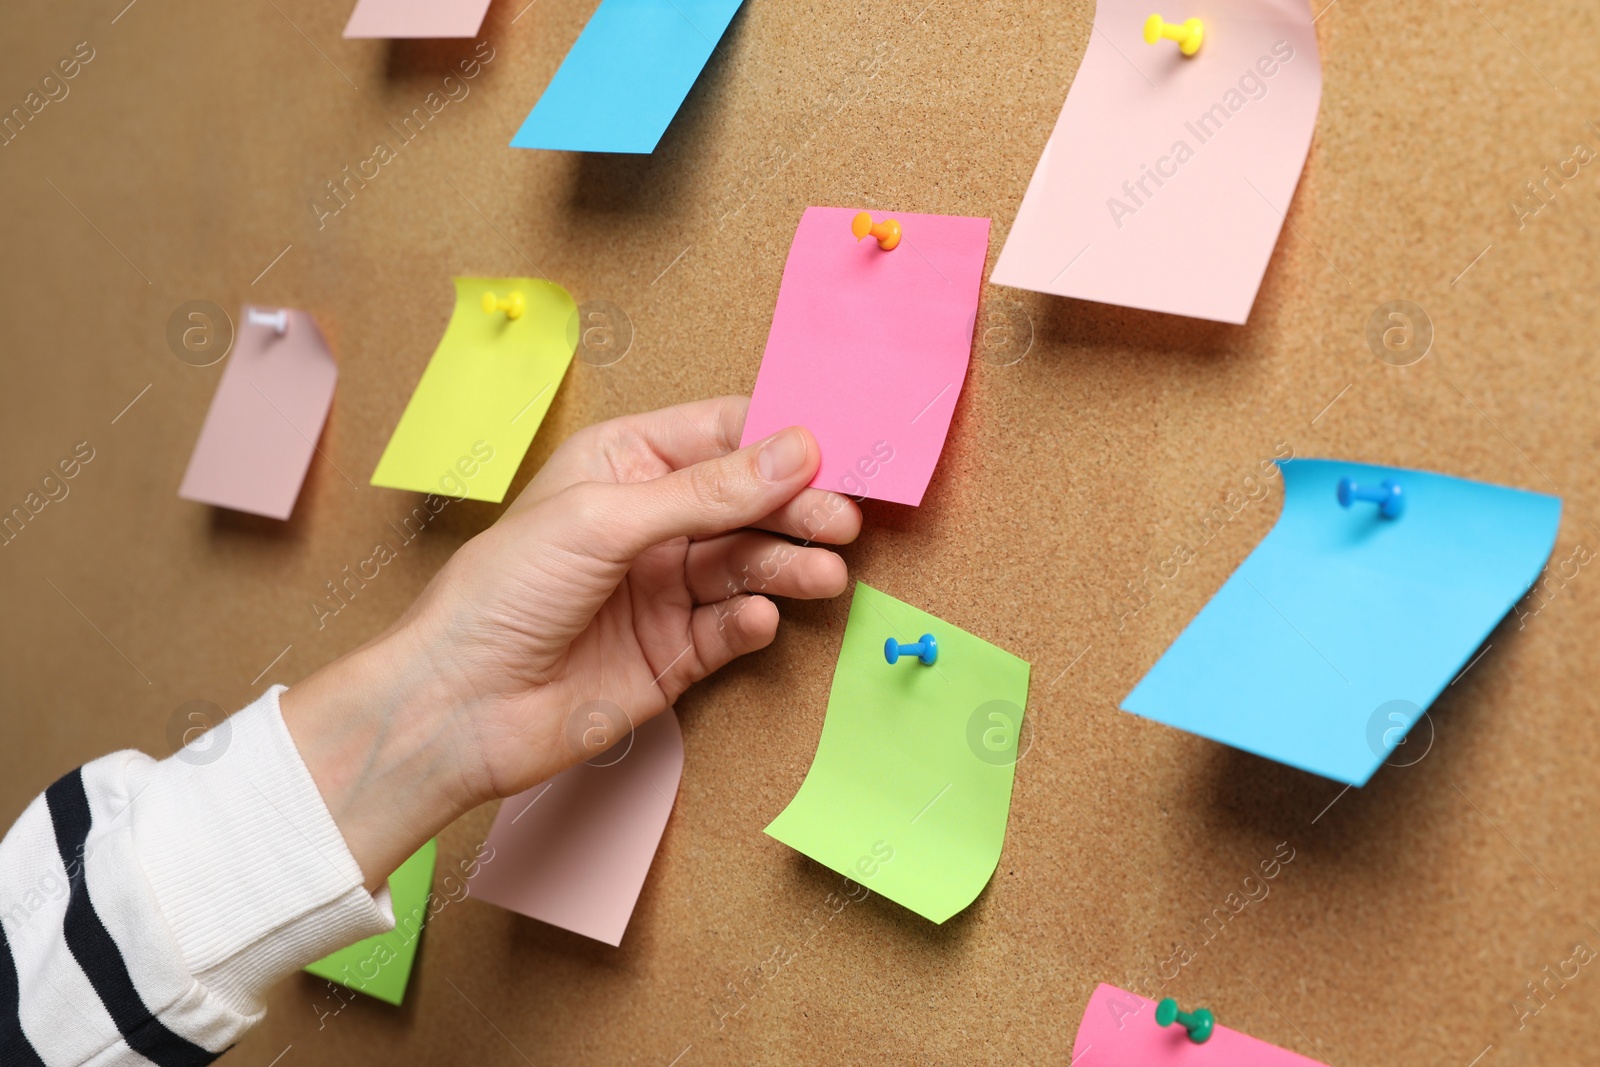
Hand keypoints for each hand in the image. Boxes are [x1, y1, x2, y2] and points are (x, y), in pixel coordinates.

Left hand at [281, 397, 860, 885]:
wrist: (457, 709)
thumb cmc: (501, 593)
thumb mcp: (603, 520)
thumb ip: (707, 491)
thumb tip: (796, 451)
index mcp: (624, 464)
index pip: (722, 435)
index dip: (780, 441)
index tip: (836, 451)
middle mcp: (650, 521)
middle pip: (748, 502)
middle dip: (797, 508)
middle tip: (841, 521)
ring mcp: (663, 588)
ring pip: (749, 565)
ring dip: (788, 566)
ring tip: (823, 575)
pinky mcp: (674, 653)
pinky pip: (731, 627)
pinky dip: (751, 621)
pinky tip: (758, 619)